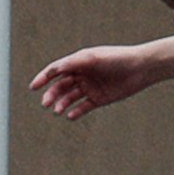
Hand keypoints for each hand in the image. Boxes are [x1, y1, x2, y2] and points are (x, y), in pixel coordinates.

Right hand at [32, 45, 153, 120]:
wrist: (140, 68)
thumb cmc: (116, 58)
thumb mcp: (93, 58)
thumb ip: (73, 63)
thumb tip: (54, 69)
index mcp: (80, 61)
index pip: (57, 70)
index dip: (43, 77)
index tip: (33, 87)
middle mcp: (83, 74)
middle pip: (61, 86)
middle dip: (52, 94)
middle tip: (46, 103)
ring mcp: (91, 87)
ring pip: (70, 98)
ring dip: (62, 104)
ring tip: (58, 110)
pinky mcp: (99, 99)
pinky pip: (83, 107)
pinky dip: (75, 112)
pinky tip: (71, 115)